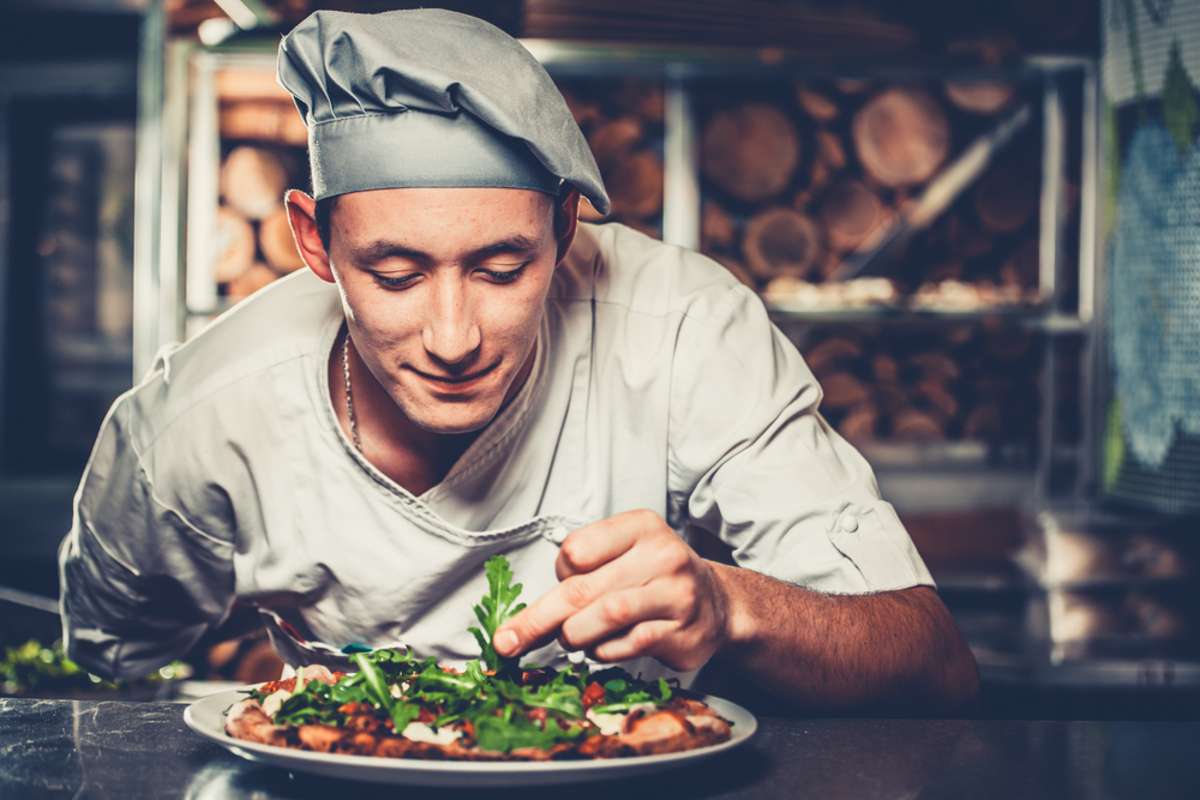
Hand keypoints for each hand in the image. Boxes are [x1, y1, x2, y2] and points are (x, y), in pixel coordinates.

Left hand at [493, 509, 730, 670]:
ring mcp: (677, 595)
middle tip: (507, 642)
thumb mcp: (626, 553)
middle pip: (583, 589)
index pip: (576, 550)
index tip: (563, 583)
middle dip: (538, 620)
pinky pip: (628, 645)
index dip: (560, 573)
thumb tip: (525, 615)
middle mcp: (663, 555)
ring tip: (571, 639)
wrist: (718, 604)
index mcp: (641, 527)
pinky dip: (604, 651)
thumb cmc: (656, 577)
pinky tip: (603, 648)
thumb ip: (585, 570)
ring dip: (575, 635)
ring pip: (605, 617)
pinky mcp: (683, 633)